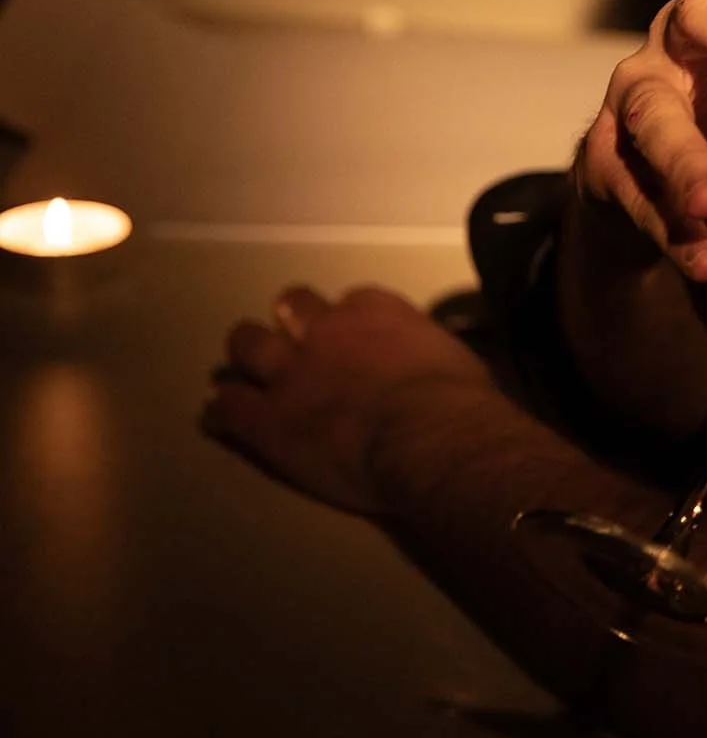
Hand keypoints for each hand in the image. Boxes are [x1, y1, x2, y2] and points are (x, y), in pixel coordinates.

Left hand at [201, 284, 497, 514]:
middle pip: (291, 307)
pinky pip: (230, 407)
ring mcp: (292, 373)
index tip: (351, 337)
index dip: (345, 320)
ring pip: (248, 345)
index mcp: (376, 311)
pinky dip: (223, 411)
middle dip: (288, 321)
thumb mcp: (452, 359)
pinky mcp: (268, 419)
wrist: (429, 436)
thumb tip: (435, 368)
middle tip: (291, 342)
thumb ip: (427, 354)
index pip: (351, 301)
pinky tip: (217, 417)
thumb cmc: (459, 402)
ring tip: (243, 370)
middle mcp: (327, 331)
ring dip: (247, 355)